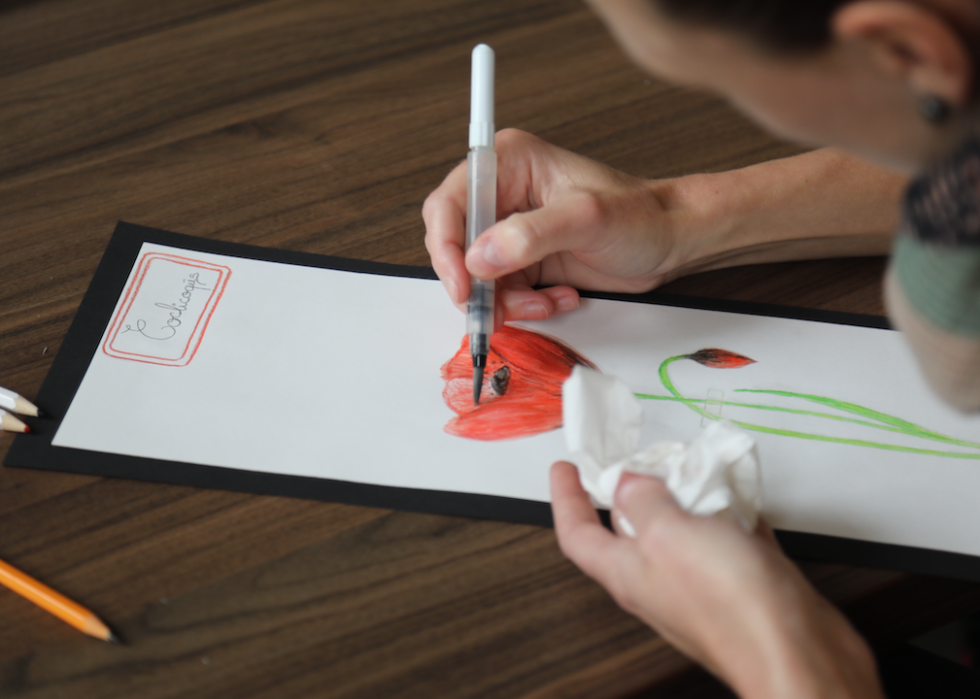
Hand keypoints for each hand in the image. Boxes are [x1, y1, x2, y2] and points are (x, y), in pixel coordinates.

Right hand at [423, 129, 681, 323]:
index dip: (447, 246)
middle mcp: (504, 193)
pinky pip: (503, 291)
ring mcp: (513, 229)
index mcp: (510, 163)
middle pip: (456, 244)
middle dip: (475, 283)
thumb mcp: (585, 218)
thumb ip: (529, 235)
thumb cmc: (640, 215)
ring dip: (504, 300)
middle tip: (495, 310)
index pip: (452, 202)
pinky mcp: (525, 259)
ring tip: (544, 303)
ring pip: (477, 276)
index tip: (462, 284)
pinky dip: (524, 305)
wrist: (670, 242)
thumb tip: (479, 257)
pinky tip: (558, 298)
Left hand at [550, 461, 883, 698]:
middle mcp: (658, 582)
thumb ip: (642, 502)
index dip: (565, 498)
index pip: (577, 534)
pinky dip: (730, 513)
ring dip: (684, 496)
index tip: (565, 469)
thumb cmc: (730, 606)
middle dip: (630, 491)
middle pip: (628, 531)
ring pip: (681, 531)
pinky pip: (727, 540)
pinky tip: (740, 495)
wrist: (799, 651)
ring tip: (692, 466)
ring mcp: (701, 585)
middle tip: (636, 459)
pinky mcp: (742, 584)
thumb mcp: (667, 533)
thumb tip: (626, 483)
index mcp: (627, 573)